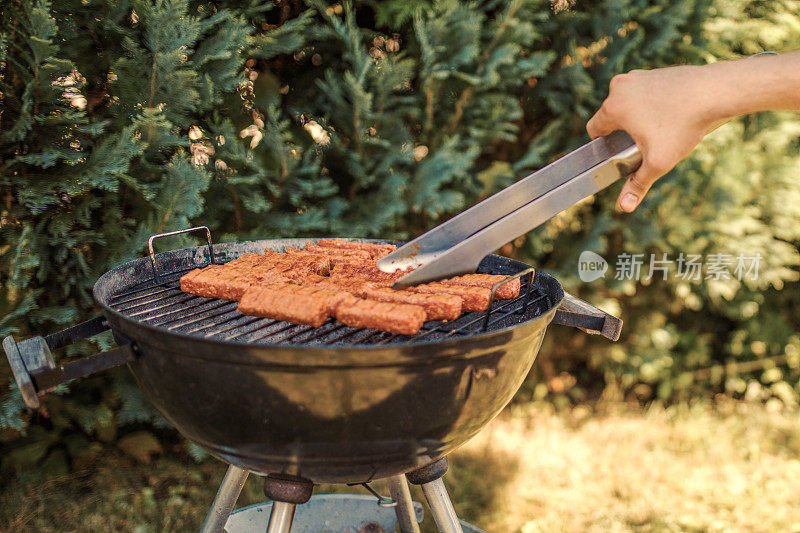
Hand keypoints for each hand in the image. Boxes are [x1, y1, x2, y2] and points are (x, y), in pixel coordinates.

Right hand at [587, 66, 717, 211]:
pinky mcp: (654, 72)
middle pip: (611, 116)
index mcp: (612, 107)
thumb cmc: (684, 125)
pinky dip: (652, 104)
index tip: (621, 150)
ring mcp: (638, 76)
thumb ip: (638, 184)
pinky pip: (644, 93)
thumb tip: (624, 207)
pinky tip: (671, 115)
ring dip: (637, 117)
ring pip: (628, 104)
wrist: (715, 92)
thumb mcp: (658, 161)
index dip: (605, 144)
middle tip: (647, 142)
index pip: (594, 129)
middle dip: (624, 131)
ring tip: (661, 128)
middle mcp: (620, 87)